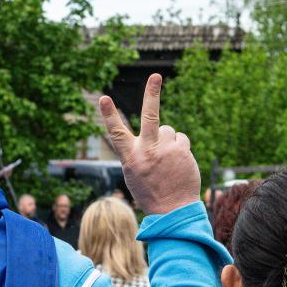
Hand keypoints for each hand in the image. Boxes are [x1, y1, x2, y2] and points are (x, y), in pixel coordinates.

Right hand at [99, 73, 200, 216]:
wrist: (173, 210)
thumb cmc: (150, 190)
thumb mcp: (133, 173)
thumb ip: (138, 151)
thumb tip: (158, 130)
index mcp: (130, 157)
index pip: (116, 133)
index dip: (109, 115)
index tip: (103, 98)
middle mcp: (147, 151)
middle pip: (149, 116)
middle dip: (151, 94)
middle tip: (155, 76)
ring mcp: (166, 150)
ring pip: (168, 130)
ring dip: (168, 141)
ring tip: (168, 161)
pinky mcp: (182, 150)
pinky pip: (181, 138)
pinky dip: (180, 147)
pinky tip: (178, 163)